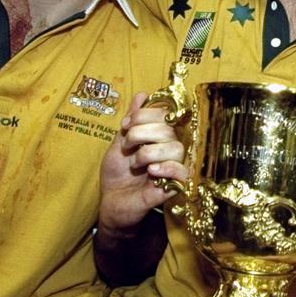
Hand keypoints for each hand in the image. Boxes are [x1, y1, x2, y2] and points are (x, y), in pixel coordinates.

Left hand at [98, 92, 186, 234]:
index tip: (124, 125)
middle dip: (141, 133)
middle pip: (168, 129)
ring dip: (149, 152)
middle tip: (126, 146)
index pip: (163, 114)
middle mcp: (169, 148)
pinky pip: (183, 171)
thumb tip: (142, 94)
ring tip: (135, 163)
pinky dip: (167, 167)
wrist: (111, 202)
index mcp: (158, 136)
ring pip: (176, 148)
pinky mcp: (174, 185)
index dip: (143, 115)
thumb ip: (131, 121)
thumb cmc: (117, 174)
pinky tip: (151, 171)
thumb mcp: (119, 143)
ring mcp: (173, 166)